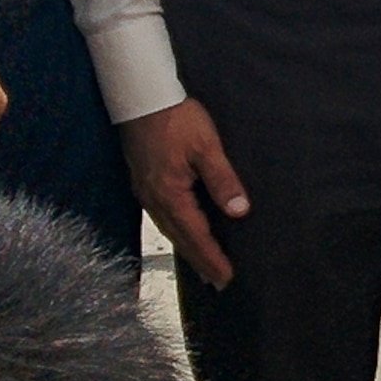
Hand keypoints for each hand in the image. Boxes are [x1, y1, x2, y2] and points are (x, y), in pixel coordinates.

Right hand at [120, 98, 249, 287]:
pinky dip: (176, 231)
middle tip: (217, 282)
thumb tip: (239, 211)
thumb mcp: (207, 147)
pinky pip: (161, 216)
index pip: (195, 234)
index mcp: (170, 194)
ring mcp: (145, 191)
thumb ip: (223, 180)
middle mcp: (153, 199)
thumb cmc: (177, 119)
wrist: (142, 98)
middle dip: (200, 261)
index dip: (212, 257)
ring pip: (169, 229)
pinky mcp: (143, 182)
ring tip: (203, 266)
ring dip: (187, 248)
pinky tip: (184, 233)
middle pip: (179, 238)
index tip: (226, 277)